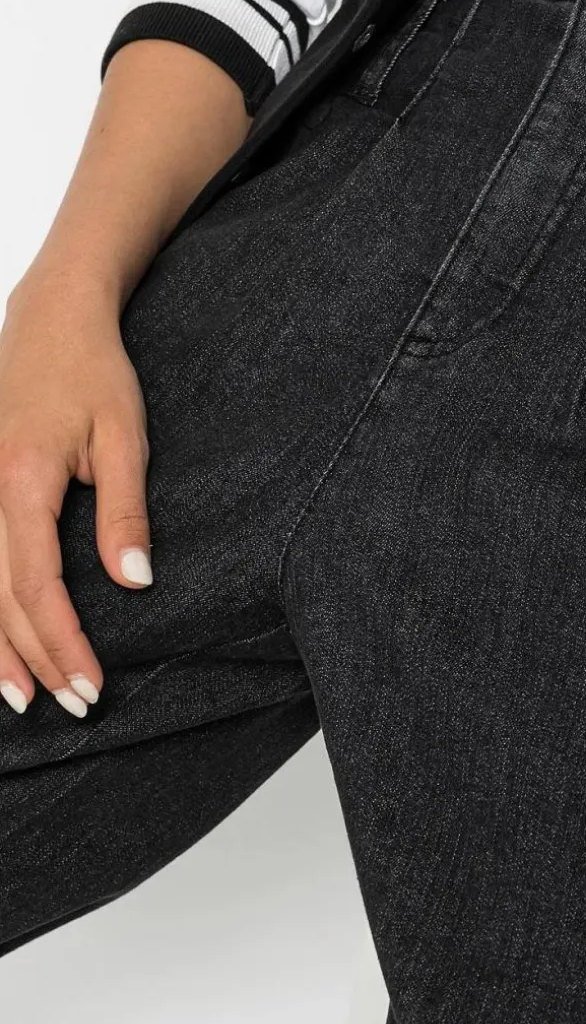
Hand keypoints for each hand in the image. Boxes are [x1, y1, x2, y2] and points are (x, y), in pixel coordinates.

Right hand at [0, 270, 152, 716]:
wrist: (53, 318)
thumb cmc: (95, 371)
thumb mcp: (125, 435)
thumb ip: (125, 512)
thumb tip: (134, 584)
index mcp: (21, 481)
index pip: (37, 587)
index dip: (63, 643)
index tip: (91, 685)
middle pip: (0, 599)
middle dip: (35, 659)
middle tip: (73, 705)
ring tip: (21, 697)